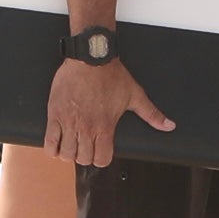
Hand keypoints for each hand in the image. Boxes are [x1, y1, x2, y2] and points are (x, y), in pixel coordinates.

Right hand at [45, 54, 166, 165]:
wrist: (91, 58)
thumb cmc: (112, 75)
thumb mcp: (135, 95)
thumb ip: (152, 114)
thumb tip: (169, 125)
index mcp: (105, 127)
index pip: (101, 159)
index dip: (100, 159)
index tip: (99, 152)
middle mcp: (86, 127)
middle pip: (82, 158)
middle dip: (84, 156)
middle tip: (85, 147)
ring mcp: (69, 122)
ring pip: (65, 153)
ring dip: (68, 153)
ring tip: (71, 145)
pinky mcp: (55, 114)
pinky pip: (49, 141)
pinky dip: (52, 147)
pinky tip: (57, 142)